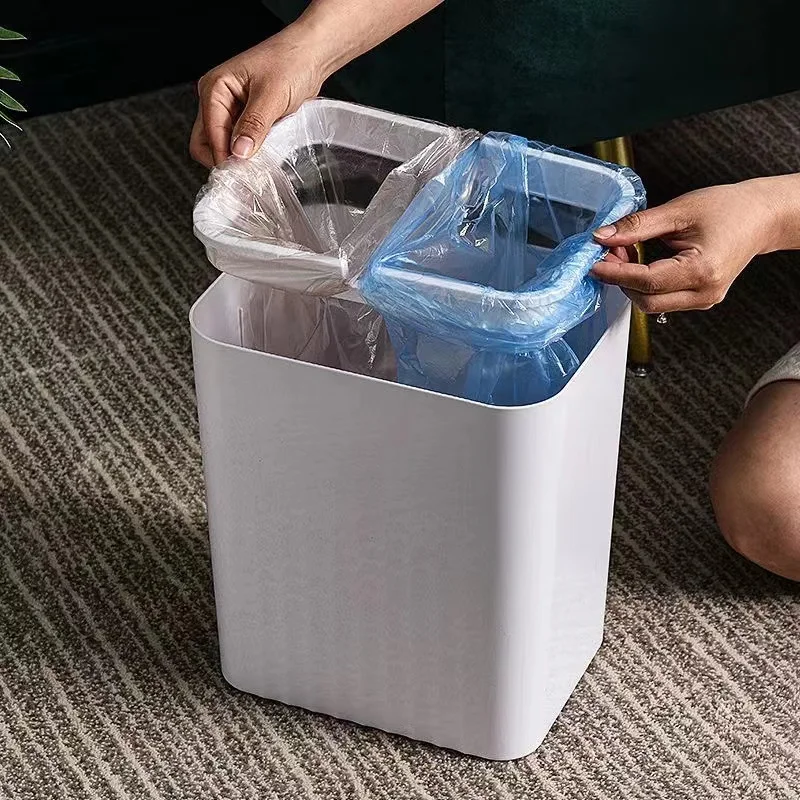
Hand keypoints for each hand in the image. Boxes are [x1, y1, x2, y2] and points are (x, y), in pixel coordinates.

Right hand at [189, 28, 324, 167]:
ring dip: (239, 158)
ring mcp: (231, 110)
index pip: (208, 135)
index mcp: (215, 88)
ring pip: (223, 146)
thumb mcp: (272, 96)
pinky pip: (240, 143)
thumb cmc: (291, 62)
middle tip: (248, 175)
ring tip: (260, 164)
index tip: (241, 175)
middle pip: (207, 143)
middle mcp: (217, 99)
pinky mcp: (246, 118)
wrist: (311, 55)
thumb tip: (239, 152)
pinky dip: (250, 153)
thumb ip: (254, 125)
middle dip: (225, 160)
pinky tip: (264, 155)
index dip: (224, 157)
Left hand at [590, 180, 783, 312]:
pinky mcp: (699, 299)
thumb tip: (603, 237)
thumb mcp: (679, 210)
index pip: (647, 282)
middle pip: (646, 300)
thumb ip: (638, 226)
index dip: (616, 273)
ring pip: (651, 304)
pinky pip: (662, 299)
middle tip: (608, 251)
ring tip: (626, 251)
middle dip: (621, 278)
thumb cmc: (729, 209)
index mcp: (702, 270)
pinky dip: (644, 284)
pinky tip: (640, 261)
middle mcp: (704, 292)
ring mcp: (703, 300)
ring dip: (631, 281)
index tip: (594, 263)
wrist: (760, 217)